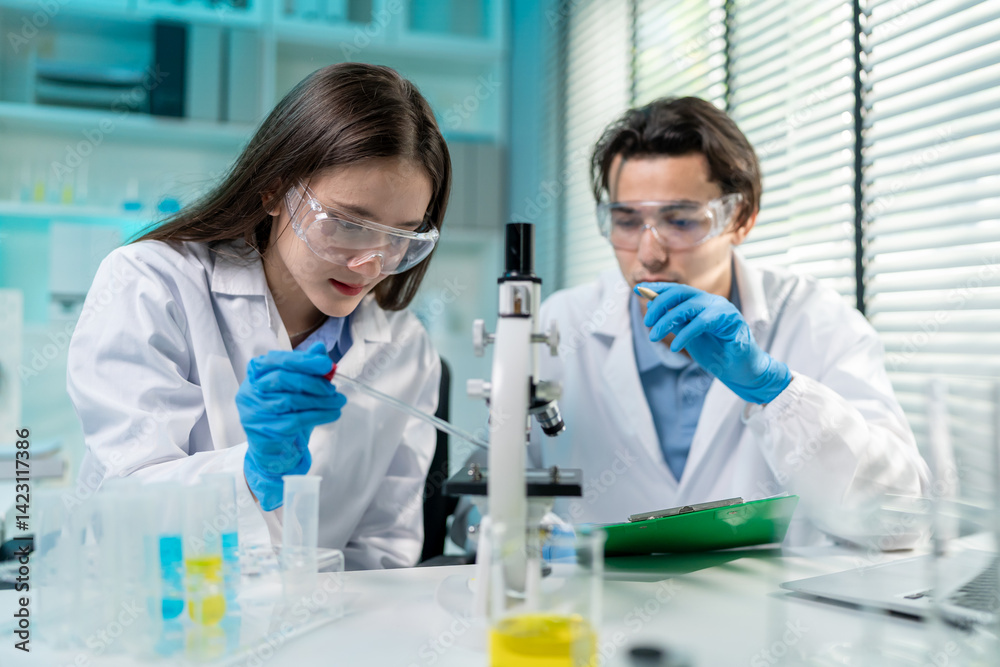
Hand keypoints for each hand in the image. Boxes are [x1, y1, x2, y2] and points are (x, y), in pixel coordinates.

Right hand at [236, 342, 346, 509]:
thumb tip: (321, 350)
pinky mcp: (264, 431)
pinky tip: (333, 414)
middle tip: (334, 388)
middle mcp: (250, 391)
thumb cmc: (285, 413)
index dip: (303, 360)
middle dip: (313, 382)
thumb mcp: (296, 388)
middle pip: (282, 379)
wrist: (275, 450)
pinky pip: (296, 420)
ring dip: (321, 400)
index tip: (327, 364)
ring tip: (338, 401)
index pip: (277, 360)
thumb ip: (305, 368)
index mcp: (255, 373)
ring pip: (291, 400)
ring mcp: (254, 412)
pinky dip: (319, 415)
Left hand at [638, 282, 790, 403]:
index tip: (639, 290)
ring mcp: (723, 309)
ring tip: (654, 336)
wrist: (741, 370)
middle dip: (660, 304)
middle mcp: (712, 301)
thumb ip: (675, 321)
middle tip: (647, 322)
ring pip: (689, 306)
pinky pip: (702, 323)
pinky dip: (685, 334)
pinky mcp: (732, 321)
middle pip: (681, 292)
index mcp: (702, 302)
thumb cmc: (716, 352)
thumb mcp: (688, 335)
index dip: (658, 288)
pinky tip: (676, 347)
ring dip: (667, 321)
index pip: (677, 290)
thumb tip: (652, 308)